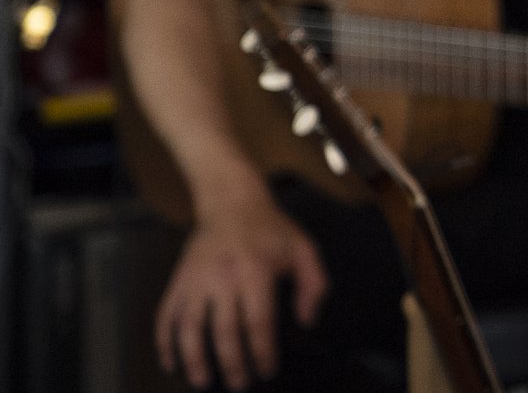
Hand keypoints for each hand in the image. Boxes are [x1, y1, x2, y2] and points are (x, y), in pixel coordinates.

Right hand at [154, 191, 326, 390]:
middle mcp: (222, 278)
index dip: (262, 351)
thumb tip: (307, 321)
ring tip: (202, 382)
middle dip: (232, 364)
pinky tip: (171, 363)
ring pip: (189, 328)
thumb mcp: (303, 248)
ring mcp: (195, 281)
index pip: (258, 322)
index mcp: (255, 271)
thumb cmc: (270, 230)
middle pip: (224, 332)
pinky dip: (165, 343)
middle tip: (240, 385)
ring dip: (194, 359)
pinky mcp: (177, 282)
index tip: (268, 371)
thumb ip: (313, 284)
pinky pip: (165, 317)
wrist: (230, 202)